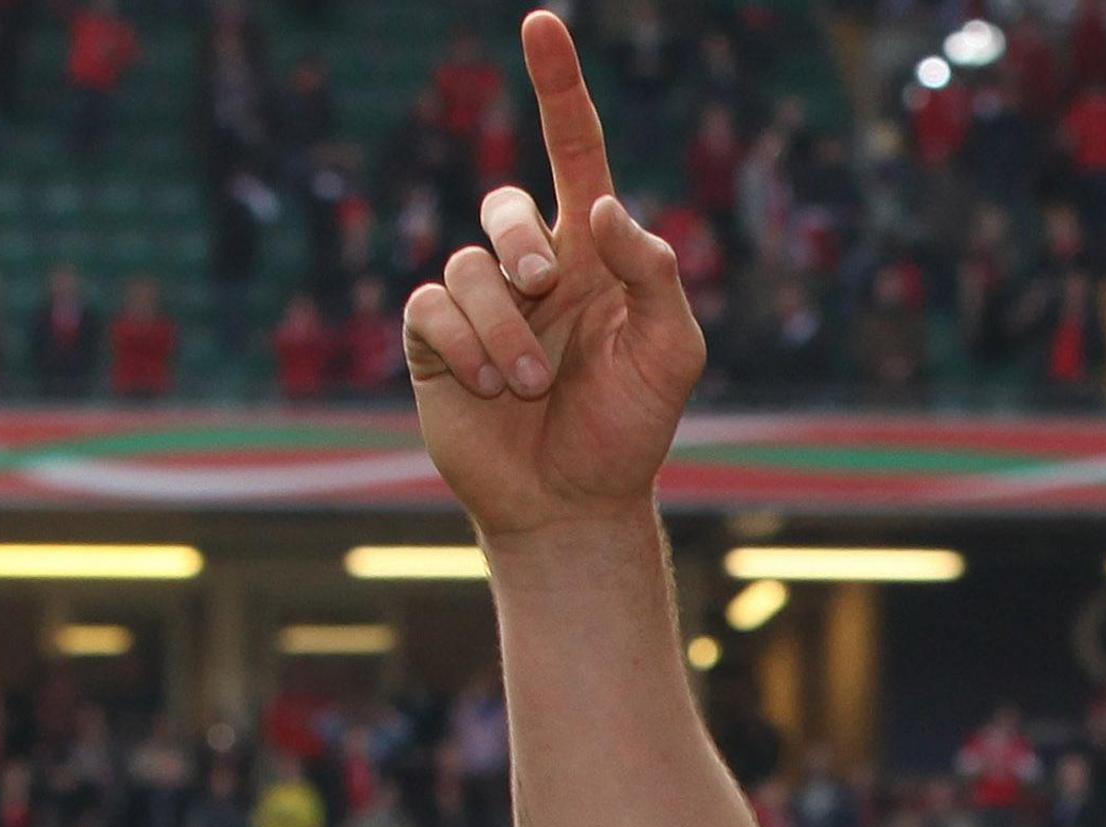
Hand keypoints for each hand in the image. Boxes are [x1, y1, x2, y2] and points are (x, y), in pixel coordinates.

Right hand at [404, 11, 704, 541]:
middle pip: (506, 203)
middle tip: (547, 290)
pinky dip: (468, 347)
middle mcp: (531, 266)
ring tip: (532, 382)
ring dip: (506, 327)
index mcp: (595, 254)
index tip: (543, 24)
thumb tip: (605, 208)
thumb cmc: (632, 426)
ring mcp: (479, 300)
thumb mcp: (672, 352)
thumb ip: (654, 273)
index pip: (574, 152)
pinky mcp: (434, 339)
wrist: (577, 501)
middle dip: (522, 240)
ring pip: (469, 264)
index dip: (559, 89)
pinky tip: (493, 387)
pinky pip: (433, 308)